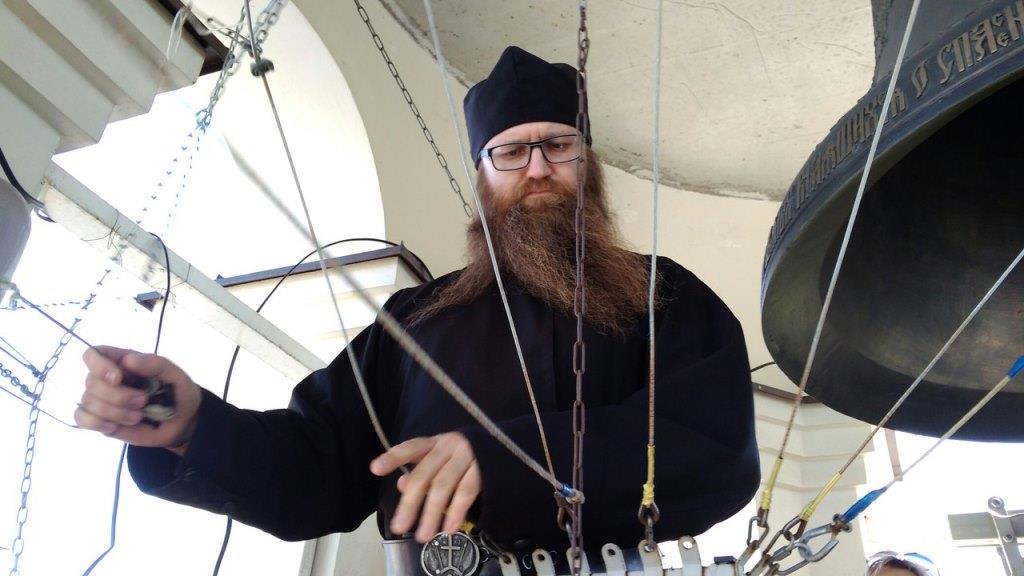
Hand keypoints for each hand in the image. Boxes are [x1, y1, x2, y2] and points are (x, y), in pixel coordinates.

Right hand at [77, 346, 201, 455]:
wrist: (181, 421)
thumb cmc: (176, 391)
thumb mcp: (174, 374)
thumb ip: (155, 363)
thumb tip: (128, 359)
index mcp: (122, 361)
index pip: (93, 354)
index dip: (99, 365)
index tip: (118, 378)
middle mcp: (106, 378)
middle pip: (91, 382)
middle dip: (118, 396)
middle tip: (143, 402)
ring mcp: (101, 400)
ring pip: (88, 402)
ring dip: (115, 412)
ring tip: (138, 416)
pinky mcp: (100, 420)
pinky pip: (82, 419)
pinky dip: (96, 423)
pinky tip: (115, 427)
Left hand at [370, 432, 481, 542]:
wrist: (505, 448)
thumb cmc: (465, 457)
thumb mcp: (442, 460)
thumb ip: (421, 471)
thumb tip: (401, 484)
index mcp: (435, 442)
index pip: (411, 448)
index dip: (393, 458)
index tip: (375, 469)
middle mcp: (449, 445)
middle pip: (424, 475)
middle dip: (410, 503)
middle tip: (398, 527)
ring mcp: (467, 455)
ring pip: (443, 486)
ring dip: (431, 514)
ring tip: (422, 536)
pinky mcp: (484, 468)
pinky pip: (467, 491)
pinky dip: (456, 511)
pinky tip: (449, 528)